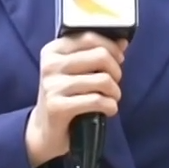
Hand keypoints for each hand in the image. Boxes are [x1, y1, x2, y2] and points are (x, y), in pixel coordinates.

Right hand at [24, 32, 125, 167]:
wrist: (45, 130)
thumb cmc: (65, 96)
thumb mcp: (76, 71)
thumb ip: (97, 54)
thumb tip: (123, 41)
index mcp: (53, 50)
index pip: (89, 37)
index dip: (111, 47)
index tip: (119, 59)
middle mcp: (50, 65)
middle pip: (100, 56)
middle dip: (116, 71)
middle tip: (114, 83)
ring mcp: (52, 86)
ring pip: (103, 80)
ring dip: (115, 92)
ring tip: (112, 98)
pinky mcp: (58, 107)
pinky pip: (97, 101)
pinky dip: (110, 106)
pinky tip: (108, 109)